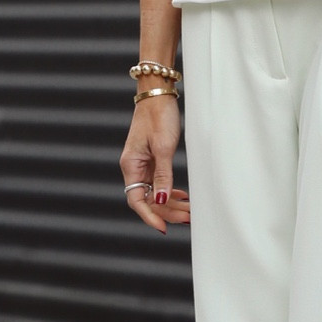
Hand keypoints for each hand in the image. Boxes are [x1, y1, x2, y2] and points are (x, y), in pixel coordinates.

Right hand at [120, 96, 189, 233]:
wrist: (158, 94)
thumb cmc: (158, 116)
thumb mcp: (164, 147)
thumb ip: (163, 175)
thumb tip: (162, 199)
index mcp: (131, 165)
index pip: (136, 201)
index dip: (150, 216)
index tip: (164, 227)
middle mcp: (134, 167)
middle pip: (148, 199)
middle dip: (167, 211)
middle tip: (188, 218)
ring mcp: (142, 164)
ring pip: (155, 192)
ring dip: (171, 203)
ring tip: (190, 211)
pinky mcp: (151, 159)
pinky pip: (158, 182)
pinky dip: (170, 191)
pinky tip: (183, 196)